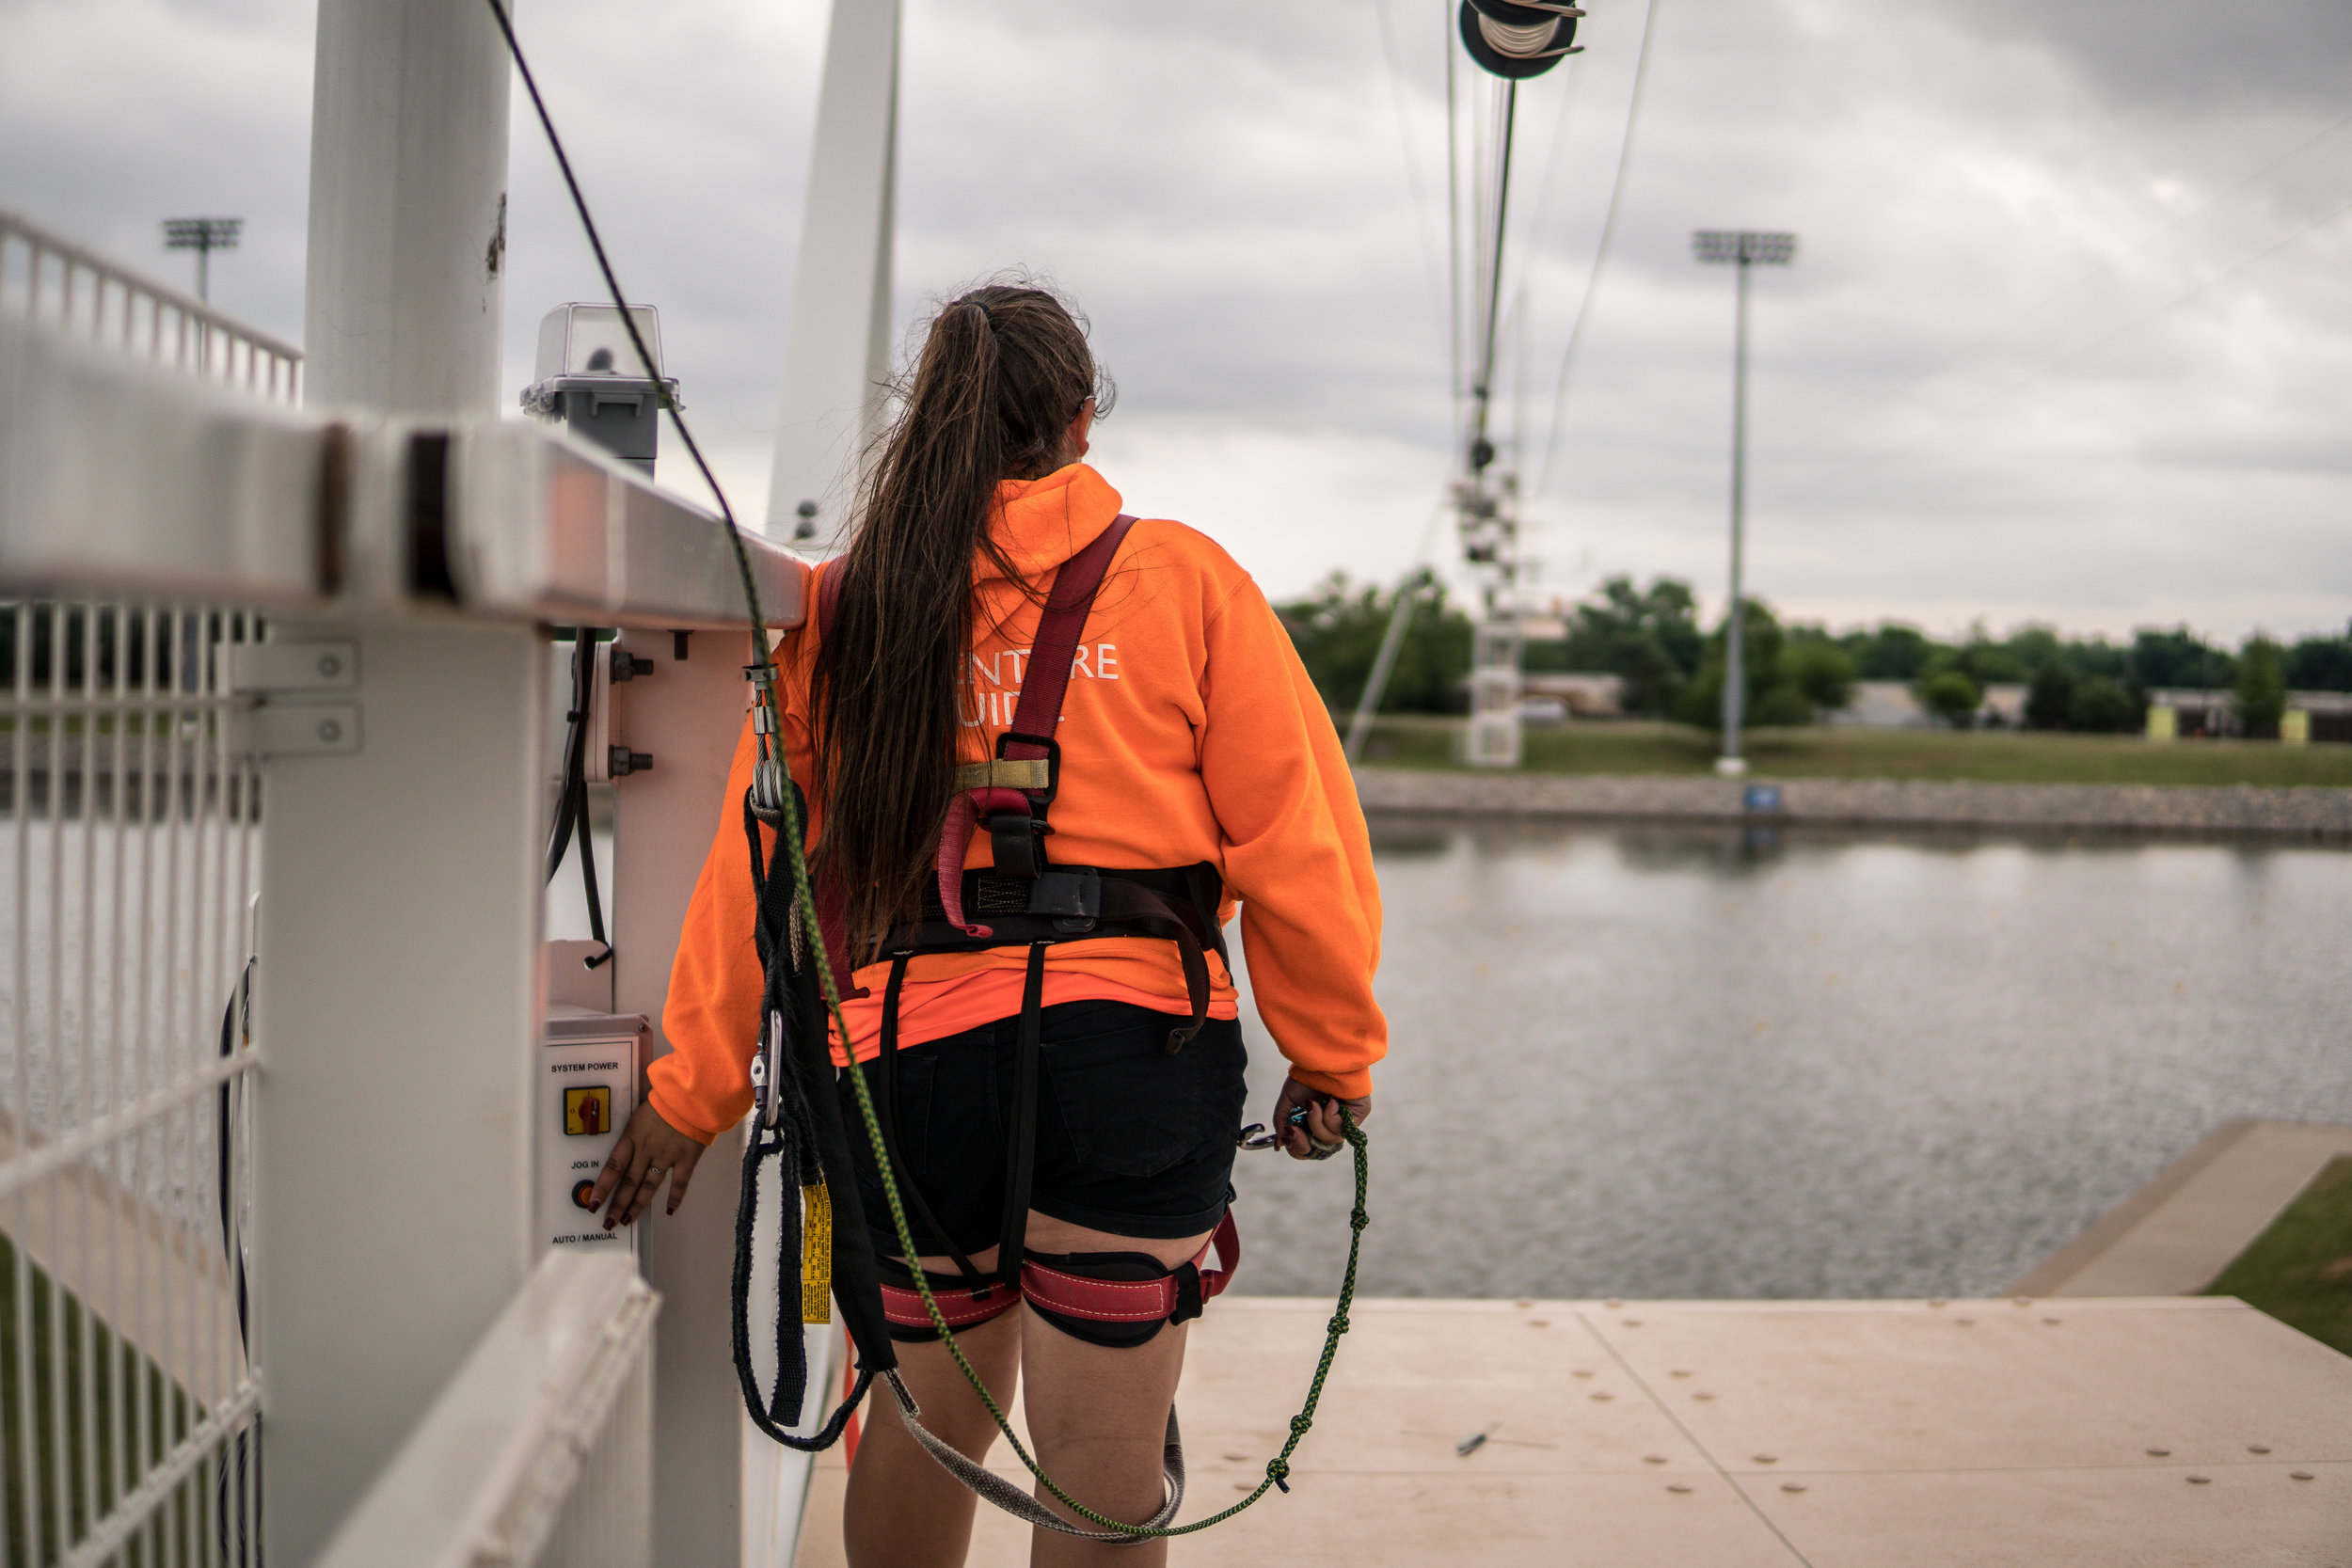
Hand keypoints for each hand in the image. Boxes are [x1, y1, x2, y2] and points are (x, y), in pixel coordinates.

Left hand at [591, 1101, 707, 1227]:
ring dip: (638, 1205)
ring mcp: (667, 1156)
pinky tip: (670, 1210)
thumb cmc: (668, 1096)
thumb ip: (636, 1127)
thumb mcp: (643, 1109)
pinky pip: (680, 1182)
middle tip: (608, 1222)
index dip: (602, 1187)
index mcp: (633, 1135)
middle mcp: (647, 1149)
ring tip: (628, 1220)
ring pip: (649, 1185)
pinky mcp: (687, 1158)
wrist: (694, 1094)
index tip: (593, 1203)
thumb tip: (630, 1136)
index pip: (613, 1166)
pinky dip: (675, 1197)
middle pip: (629, 1181)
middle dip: (617, 1204)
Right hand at [1270, 1076, 1370, 1161]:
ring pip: (1330, 1142)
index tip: (1288, 1135)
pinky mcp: (1356, 1118)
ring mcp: (1343, 1124)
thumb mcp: (1289, 1100)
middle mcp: (1329, 1126)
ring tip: (1313, 1105)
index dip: (1297, 1148)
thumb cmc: (1308, 1076)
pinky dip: (1331, 1116)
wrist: (1322, 1059)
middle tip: (1295, 1129)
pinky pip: (1342, 1130)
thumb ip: (1282, 1122)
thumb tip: (1279, 1144)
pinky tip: (1330, 1101)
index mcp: (1314, 1124)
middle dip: (1304, 1143)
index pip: (1306, 1149)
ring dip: (1316, 1124)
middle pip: (1318, 1151)